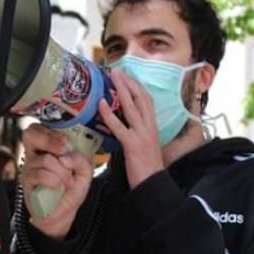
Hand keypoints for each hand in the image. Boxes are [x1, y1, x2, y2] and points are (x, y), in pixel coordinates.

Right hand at [20, 124, 93, 240]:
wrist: (62, 212)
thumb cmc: (70, 189)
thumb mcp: (84, 172)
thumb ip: (81, 159)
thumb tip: (66, 155)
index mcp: (48, 146)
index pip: (42, 127)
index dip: (53, 132)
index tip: (67, 144)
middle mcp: (35, 152)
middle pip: (30, 133)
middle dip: (50, 140)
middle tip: (63, 152)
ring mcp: (28, 166)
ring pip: (44, 159)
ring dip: (61, 171)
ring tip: (66, 181)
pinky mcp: (26, 180)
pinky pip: (39, 174)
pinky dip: (53, 180)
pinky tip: (56, 186)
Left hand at [98, 69, 163, 188]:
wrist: (152, 184)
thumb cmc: (146, 167)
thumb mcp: (144, 145)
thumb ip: (136, 132)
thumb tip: (123, 124)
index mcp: (152, 127)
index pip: (147, 101)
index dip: (137, 87)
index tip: (127, 76)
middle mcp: (149, 127)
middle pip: (141, 98)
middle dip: (129, 82)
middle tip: (117, 70)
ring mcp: (142, 135)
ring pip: (132, 107)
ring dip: (121, 90)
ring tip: (112, 77)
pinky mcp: (133, 145)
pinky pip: (120, 127)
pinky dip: (110, 114)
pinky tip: (101, 104)